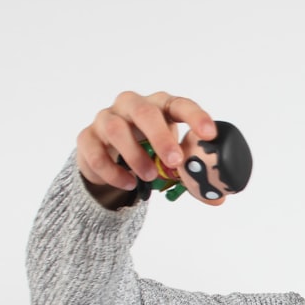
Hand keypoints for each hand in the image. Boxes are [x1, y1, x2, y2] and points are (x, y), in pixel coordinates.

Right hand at [76, 91, 215, 196]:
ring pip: (116, 129)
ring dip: (135, 156)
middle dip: (161, 136)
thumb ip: (191, 177)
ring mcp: (106, 119)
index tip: (209, 133)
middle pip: (144, 111)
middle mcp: (132, 106)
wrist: (108, 158)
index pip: (179, 104)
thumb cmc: (148, 151)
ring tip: (149, 177)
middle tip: (174, 161)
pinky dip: (112, 171)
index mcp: (161, 107)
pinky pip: (95, 151)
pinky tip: (128, 184)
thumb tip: (217, 200)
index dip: (195, 117)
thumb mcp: (171, 161)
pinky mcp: (87, 137)